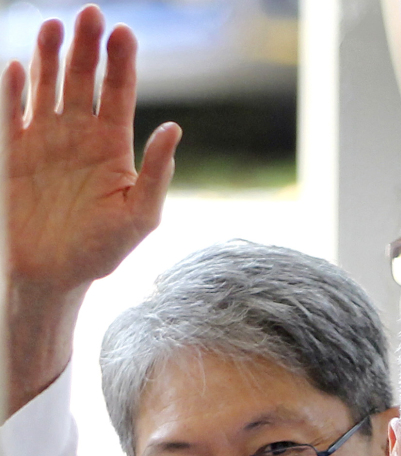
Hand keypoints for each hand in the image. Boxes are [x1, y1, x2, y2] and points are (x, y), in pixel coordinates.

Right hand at [2, 4, 181, 413]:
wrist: (54, 275)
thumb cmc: (103, 249)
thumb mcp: (140, 215)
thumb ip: (157, 172)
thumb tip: (174, 128)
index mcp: (113, 146)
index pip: (119, 94)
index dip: (121, 63)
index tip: (124, 33)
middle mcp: (79, 135)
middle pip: (83, 79)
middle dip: (88, 47)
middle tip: (92, 14)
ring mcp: (44, 140)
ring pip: (48, 86)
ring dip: (51, 56)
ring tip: (57, 26)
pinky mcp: (13, 152)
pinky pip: (10, 113)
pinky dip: (13, 91)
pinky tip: (19, 66)